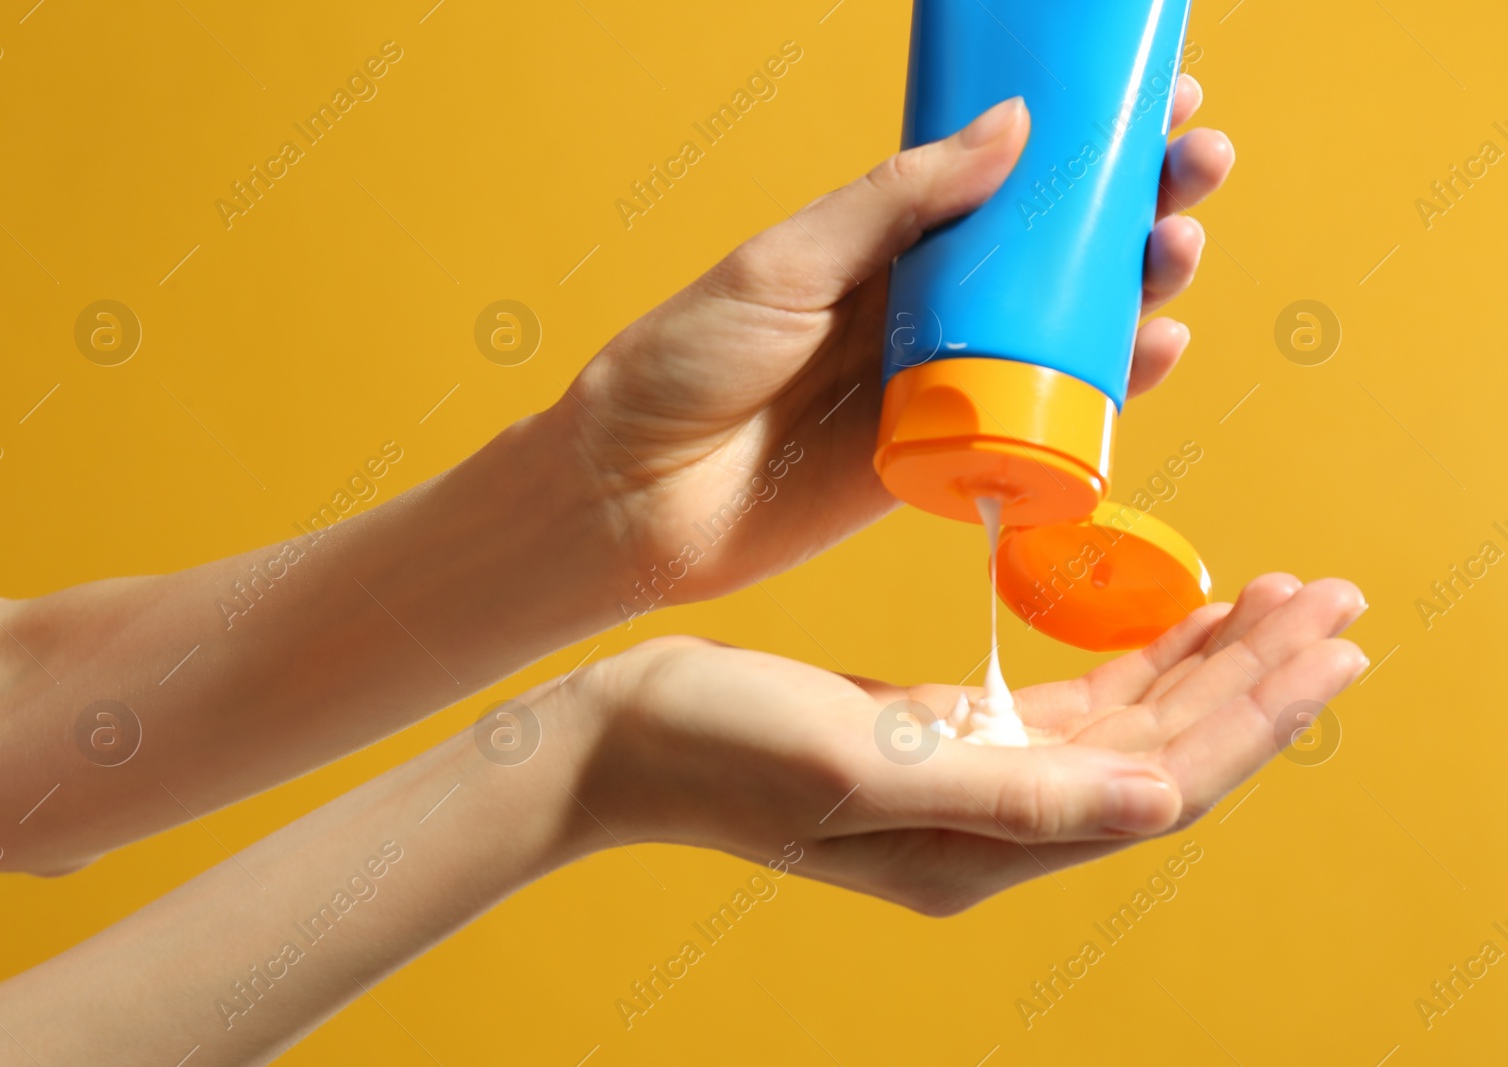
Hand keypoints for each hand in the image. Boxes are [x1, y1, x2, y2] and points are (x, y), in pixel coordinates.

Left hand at [559, 78, 1233, 606]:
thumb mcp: (784, 263)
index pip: (1008, 180)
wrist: (632, 499)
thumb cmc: (684, 366)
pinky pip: (1041, 422)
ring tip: (1180, 246)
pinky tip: (1153, 352)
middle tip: (1196, 165)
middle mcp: (925, 308)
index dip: (1089, 143)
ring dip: (1138, 291)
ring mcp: (941, 385)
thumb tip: (1014, 126)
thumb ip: (895, 203)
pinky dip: (1105, 392)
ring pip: (1065, 333)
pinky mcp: (945, 461)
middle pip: (1058, 252)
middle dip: (1137, 206)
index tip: (1163, 102)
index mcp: (885, 244)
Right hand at [560, 575, 1364, 913]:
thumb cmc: (718, 744)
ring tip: (1283, 602)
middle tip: (1337, 605)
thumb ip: (1007, 793)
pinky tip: (1175, 614)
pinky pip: (1072, 702)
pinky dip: (1133, 654)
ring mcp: (975, 782)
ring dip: (1209, 664)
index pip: (1159, 784)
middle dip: (1257, 682)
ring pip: (1128, 724)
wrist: (625, 738)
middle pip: (1164, 754)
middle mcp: (996, 826)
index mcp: (982, 845)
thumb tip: (1157, 799)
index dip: (1252, 719)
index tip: (1326, 645)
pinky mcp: (948, 735)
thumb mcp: (856, 764)